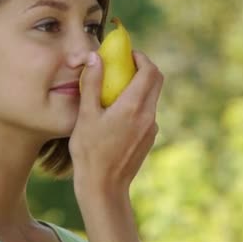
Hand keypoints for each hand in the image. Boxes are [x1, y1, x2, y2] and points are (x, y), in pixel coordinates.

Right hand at [69, 50, 163, 191]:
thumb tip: (95, 57)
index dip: (140, 57)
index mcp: (132, 107)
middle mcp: (147, 115)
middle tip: (124, 66)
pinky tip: (117, 113)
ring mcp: (151, 128)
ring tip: (115, 90)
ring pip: (152, 97)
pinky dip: (137, 103)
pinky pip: (147, 112)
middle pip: (157, 81)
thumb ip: (91, 84)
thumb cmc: (90, 152)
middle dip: (143, 68)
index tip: (127, 54)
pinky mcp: (149, 137)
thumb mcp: (85, 115)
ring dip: (139, 86)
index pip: (149, 71)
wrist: (104, 187)